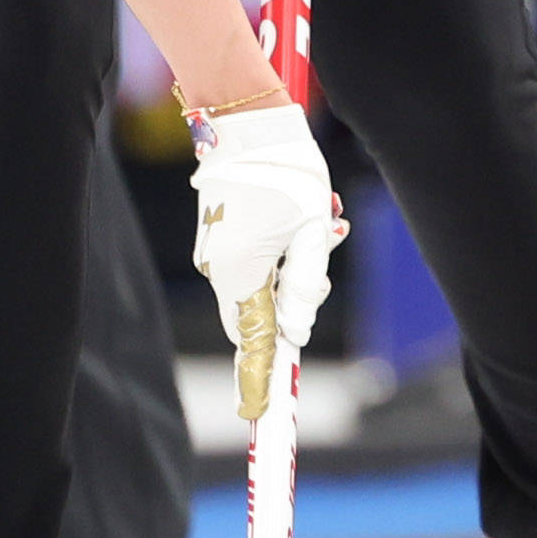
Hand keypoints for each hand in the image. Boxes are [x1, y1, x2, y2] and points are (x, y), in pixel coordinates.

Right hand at [189, 101, 343, 414]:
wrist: (248, 120)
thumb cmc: (287, 172)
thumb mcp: (313, 232)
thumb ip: (306, 286)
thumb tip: (297, 333)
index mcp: (240, 272)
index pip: (250, 342)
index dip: (257, 381)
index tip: (258, 417)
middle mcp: (218, 268)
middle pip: (261, 312)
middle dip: (294, 297)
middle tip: (321, 251)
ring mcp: (214, 252)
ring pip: (261, 283)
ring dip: (292, 265)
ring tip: (318, 218)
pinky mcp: (218, 237)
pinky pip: (253, 261)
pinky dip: (279, 250)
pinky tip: (303, 213)